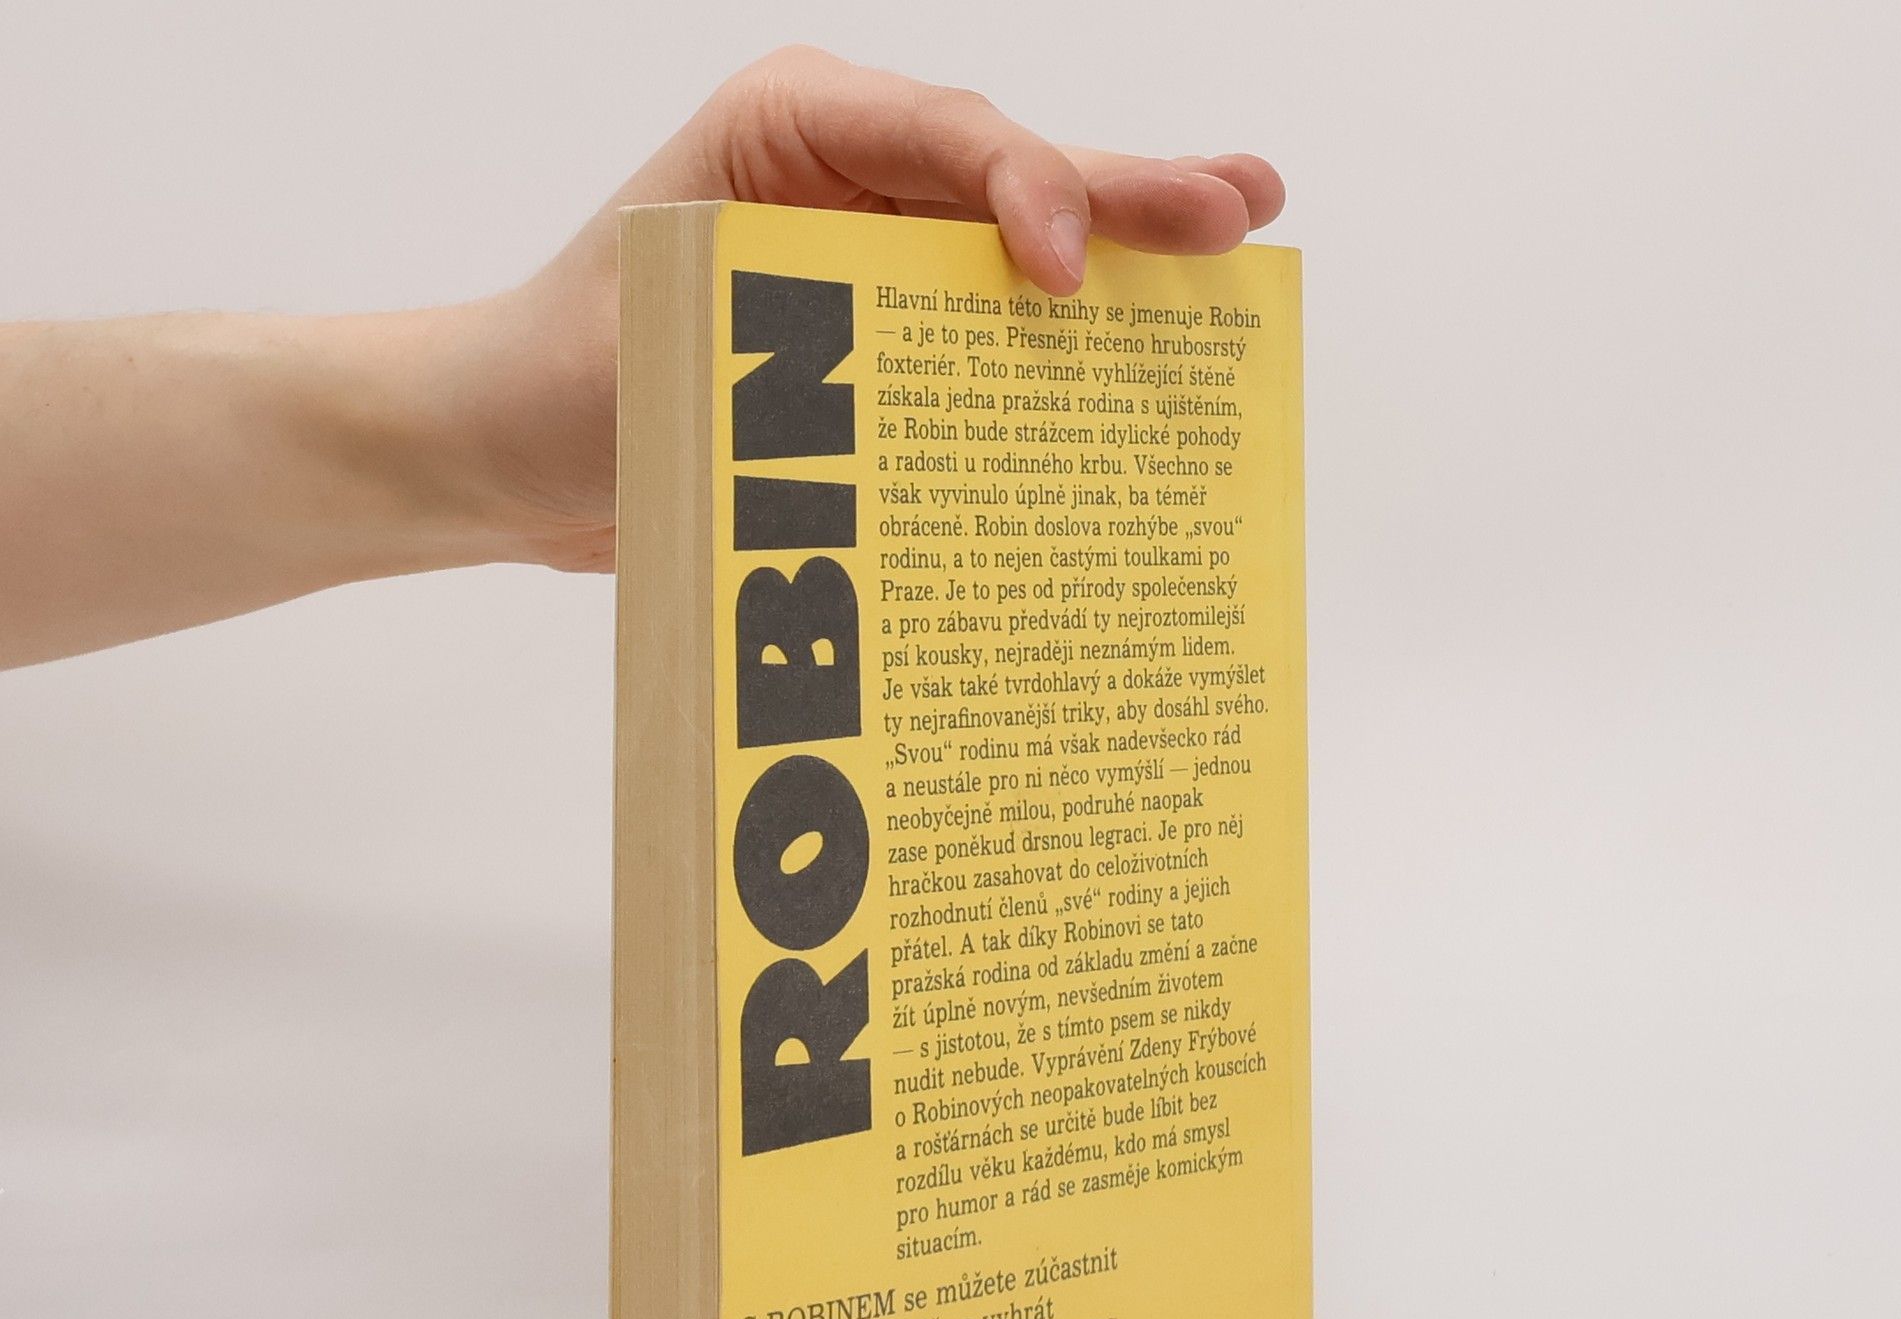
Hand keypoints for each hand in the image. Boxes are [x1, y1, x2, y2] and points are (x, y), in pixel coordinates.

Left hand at [458, 45, 1284, 572]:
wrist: (507, 451)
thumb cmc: (560, 381)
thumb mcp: (668, 343)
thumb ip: (802, 348)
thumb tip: (936, 421)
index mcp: (790, 134)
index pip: (940, 137)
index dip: (1023, 191)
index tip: (1061, 275)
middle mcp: (845, 180)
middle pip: (1009, 178)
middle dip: (1126, 197)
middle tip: (1242, 208)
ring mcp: (870, 257)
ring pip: (1016, 253)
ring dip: (1122, 263)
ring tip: (1234, 250)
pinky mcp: (879, 339)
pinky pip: (983, 337)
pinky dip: (1059, 358)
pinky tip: (1141, 366)